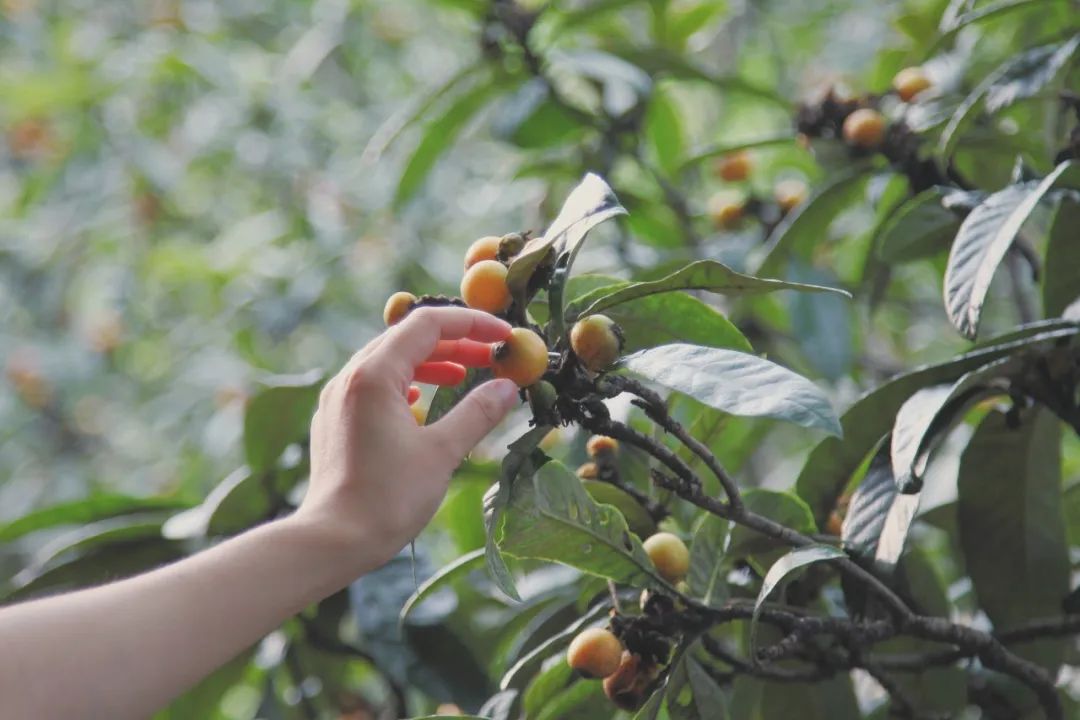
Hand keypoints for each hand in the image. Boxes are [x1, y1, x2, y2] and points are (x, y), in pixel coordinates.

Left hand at [298, 306, 520, 568]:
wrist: (332, 540)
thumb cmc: (387, 498)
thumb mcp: (443, 452)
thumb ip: (478, 413)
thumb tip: (507, 387)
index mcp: (375, 375)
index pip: (427, 324)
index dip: (471, 324)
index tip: (504, 336)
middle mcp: (350, 377)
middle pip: (407, 338)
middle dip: (454, 343)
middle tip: (492, 357)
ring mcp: (338, 398)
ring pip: (389, 360)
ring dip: (430, 362)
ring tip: (464, 375)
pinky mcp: (334, 420)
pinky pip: (373, 384)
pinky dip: (405, 383)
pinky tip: (421, 401)